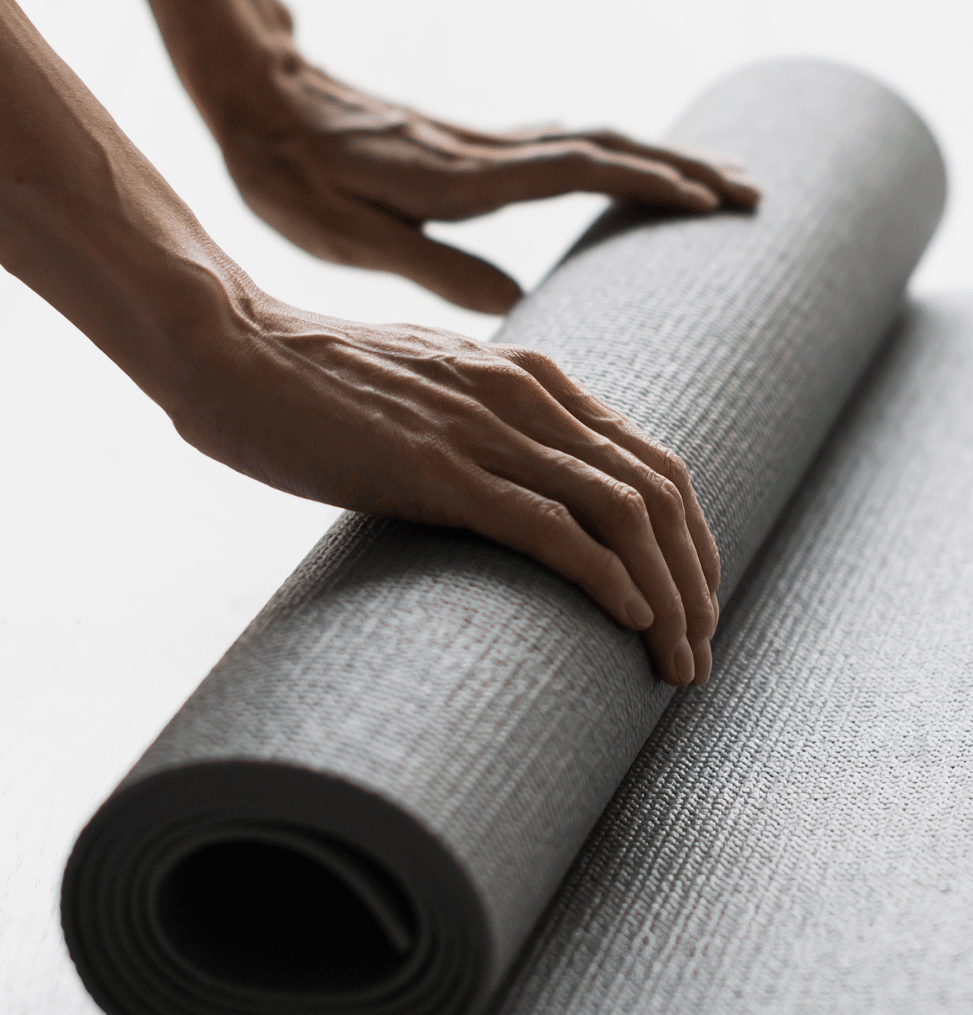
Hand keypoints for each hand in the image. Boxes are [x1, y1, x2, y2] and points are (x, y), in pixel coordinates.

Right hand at [167, 290, 721, 684]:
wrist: (230, 349)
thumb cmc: (319, 386)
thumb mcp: (436, 396)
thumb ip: (491, 432)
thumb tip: (520, 497)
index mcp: (539, 381)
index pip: (658, 466)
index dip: (693, 545)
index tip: (697, 607)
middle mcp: (531, 398)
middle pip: (662, 495)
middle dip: (695, 585)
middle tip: (700, 656)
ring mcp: (486, 431)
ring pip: (624, 515)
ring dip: (666, 598)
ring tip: (677, 664)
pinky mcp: (437, 469)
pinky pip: (548, 527)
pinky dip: (603, 577)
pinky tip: (628, 623)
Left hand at [201, 57, 761, 313]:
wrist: (256, 101)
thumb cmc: (293, 177)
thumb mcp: (351, 236)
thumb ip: (437, 265)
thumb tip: (519, 302)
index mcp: (466, 177)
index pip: (576, 168)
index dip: (643, 182)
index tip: (708, 199)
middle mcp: (491, 152)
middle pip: (609, 147)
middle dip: (687, 167)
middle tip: (754, 194)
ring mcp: (493, 145)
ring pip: (601, 142)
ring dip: (669, 160)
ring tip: (730, 187)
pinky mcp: (487, 149)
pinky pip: (579, 149)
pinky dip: (631, 160)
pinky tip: (653, 178)